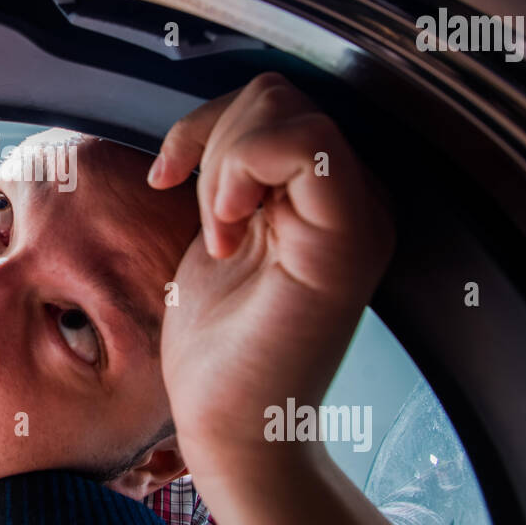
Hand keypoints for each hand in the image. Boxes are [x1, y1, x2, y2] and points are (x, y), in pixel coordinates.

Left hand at [148, 72, 394, 466]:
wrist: (235, 429)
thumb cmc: (220, 349)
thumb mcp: (218, 234)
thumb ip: (233, 176)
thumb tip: (213, 122)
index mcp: (324, 198)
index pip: (272, 105)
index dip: (207, 125)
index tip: (168, 179)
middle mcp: (352, 200)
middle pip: (277, 95)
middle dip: (213, 140)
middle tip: (207, 218)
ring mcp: (357, 217)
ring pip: (287, 110)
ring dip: (223, 162)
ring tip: (220, 231)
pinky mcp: (348, 239)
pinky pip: (304, 146)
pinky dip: (241, 173)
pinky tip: (226, 234)